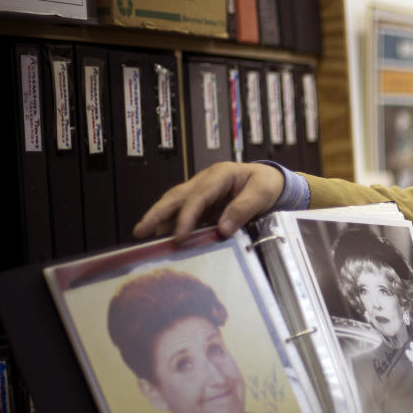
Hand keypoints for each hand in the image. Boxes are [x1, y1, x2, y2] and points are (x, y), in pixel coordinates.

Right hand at [133, 161, 285, 240]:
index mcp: (220, 175)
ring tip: (145, 236)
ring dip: (160, 219)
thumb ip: (243, 209)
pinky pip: (184, 212)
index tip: (179, 235)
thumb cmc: (267, 184)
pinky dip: (172, 223)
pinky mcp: (203, 203)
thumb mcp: (261, 194)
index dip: (187, 215)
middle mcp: (205, 181)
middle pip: (176, 195)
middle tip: (140, 231)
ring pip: (175, 203)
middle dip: (157, 213)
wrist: (272, 181)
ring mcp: (202, 191)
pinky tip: (164, 237)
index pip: (198, 196)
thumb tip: (223, 229)